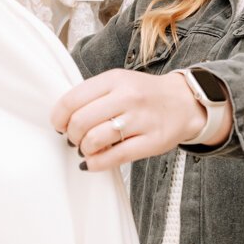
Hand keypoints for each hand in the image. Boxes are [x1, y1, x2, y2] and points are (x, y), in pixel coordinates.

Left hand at [50, 69, 226, 172]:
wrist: (184, 102)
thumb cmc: (143, 95)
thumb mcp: (118, 83)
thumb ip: (91, 96)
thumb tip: (62, 119)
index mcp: (114, 79)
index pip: (72, 100)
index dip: (59, 118)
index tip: (59, 125)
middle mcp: (127, 97)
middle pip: (80, 121)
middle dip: (72, 136)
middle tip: (75, 139)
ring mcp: (141, 119)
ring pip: (95, 140)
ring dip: (84, 149)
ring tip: (88, 149)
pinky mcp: (153, 141)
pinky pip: (115, 157)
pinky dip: (96, 164)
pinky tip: (93, 162)